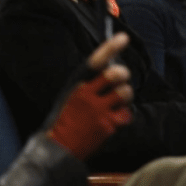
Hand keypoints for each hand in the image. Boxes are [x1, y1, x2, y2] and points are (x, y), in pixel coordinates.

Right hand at [46, 33, 133, 159]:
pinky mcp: (107, 125)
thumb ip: (90, 84)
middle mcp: (87, 95)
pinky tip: (112, 120)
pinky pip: (126, 113)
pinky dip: (123, 116)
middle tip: (121, 79)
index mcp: (77, 85)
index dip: (110, 47)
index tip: (123, 37)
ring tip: (116, 103)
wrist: (59, 147)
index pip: (95, 61)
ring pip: (125, 92)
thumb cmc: (67, 119)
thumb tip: (112, 68)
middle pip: (116, 74)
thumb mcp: (72, 96)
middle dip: (123, 74)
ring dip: (125, 96)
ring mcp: (98, 111)